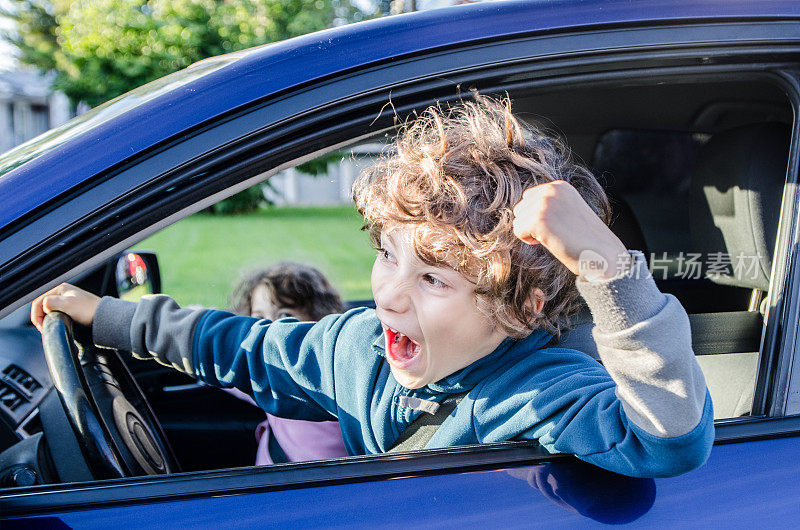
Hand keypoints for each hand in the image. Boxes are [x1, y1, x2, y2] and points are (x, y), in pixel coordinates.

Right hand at [31, 283, 100, 332]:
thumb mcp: (68, 304)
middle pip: (42, 306)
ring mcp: (66, 300)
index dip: (36, 315)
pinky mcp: (70, 308)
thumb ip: (52, 302)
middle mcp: (62, 293)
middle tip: (44, 328)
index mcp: (60, 289)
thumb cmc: (89, 310)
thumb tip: (43, 304)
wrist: (104, 316)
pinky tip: (57, 324)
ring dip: (46, 319)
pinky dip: (53, 319)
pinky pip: (56, 313)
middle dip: (40, 318)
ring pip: (48, 310)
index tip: (40, 326)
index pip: (38, 301)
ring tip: (50, 327)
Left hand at [512, 181, 628, 279]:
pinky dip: (528, 241)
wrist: (602, 254)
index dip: (537, 216)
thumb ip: (548, 204)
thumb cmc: (584, 238)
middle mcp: (551, 190)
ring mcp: (545, 204)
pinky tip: (549, 242)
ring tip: (554, 237)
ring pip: (518, 220)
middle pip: (520, 208)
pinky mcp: (539, 220)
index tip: (557, 224)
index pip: (528, 198)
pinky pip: (518, 231)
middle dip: (532, 224)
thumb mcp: (566, 210)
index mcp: (559, 186)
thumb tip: (520, 208)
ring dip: (531, 233)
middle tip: (556, 232)